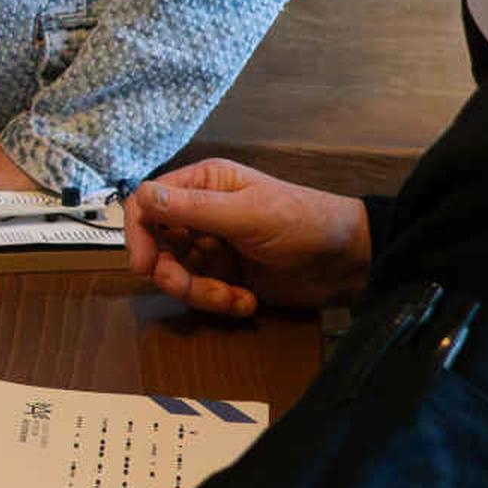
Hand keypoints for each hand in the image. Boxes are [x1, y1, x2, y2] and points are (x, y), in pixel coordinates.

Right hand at [121, 157, 370, 318]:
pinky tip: (247, 301)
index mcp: (204, 184)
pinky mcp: (226, 277)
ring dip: (200, 293)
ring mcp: (213, 247)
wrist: (349, 263)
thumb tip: (142, 196)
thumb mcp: (248, 215)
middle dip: (171, 272)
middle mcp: (202, 213)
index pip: (147, 204)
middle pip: (156, 245)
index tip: (143, 264)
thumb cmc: (304, 223)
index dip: (138, 234)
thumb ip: (194, 208)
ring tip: (233, 297)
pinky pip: (202, 294)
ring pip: (177, 275)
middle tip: (187, 287)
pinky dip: (220, 303)